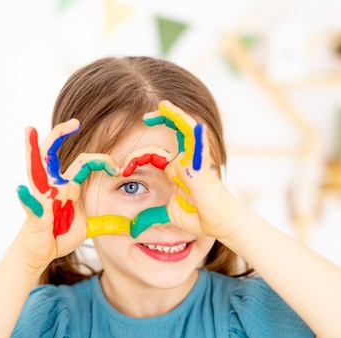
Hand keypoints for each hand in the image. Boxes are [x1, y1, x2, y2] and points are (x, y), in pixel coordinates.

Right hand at [15, 119, 117, 268]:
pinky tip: (22, 189)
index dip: (101, 160)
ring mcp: (41, 197)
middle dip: (61, 134)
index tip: (117, 168)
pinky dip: (27, 197)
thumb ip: (107, 223)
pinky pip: (30, 204)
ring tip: (29, 132)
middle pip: (54, 153)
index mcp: (68, 186)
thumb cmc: (58, 235)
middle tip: (74, 121)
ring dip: (32, 151)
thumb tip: (128, 225)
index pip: (84, 163)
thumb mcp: (89, 228)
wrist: (41, 252)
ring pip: (36, 168)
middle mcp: (53, 185)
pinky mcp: (35, 213)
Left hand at [143, 101, 241, 240]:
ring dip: (176, 116)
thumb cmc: (200, 217)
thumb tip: (133, 228)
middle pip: (173, 132)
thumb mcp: (167, 215)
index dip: (135, 158)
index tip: (121, 169)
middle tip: (145, 116)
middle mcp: (186, 161)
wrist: (219, 225)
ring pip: (187, 131)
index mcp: (176, 169)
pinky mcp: (204, 167)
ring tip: (163, 105)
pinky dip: (197, 133)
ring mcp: (195, 161)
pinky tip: (194, 124)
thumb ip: (150, 217)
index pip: (153, 154)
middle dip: (161, 119)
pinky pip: (200, 146)